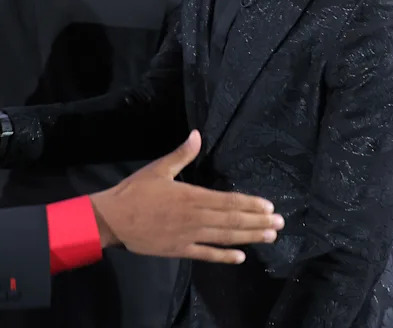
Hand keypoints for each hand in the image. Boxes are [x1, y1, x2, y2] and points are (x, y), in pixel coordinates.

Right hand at [89, 131, 283, 262]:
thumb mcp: (157, 169)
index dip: (250, 204)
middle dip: (258, 221)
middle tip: (279, 223)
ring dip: (249, 237)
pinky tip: (241, 257)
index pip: (227, 201)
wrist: (113, 219)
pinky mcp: (179, 250)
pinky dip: (224, 257)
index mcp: (191, 196)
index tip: (269, 206)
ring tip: (269, 237)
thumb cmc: (134, 192)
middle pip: (232, 221)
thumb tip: (197, 135)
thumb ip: (181, 154)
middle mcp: (194, 217)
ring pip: (225, 237)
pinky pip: (206, 254)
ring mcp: (188, 236)